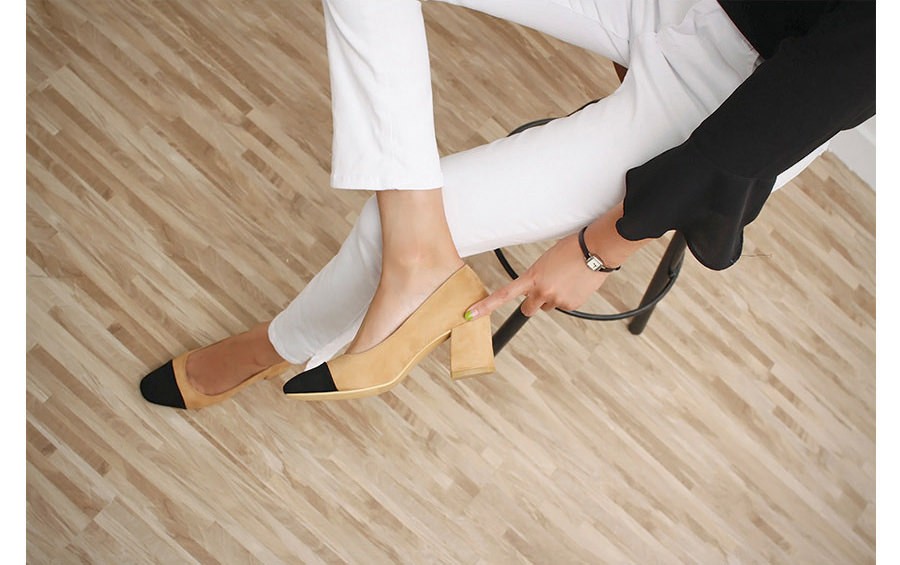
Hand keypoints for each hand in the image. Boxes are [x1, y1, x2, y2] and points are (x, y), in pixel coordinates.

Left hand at [464, 233, 611, 318]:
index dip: (485, 306)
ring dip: (553, 297)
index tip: (469, 315)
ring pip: (548, 306)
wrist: (596, 250)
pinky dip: (568, 297)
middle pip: (528, 309)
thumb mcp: (546, 260)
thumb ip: (537, 276)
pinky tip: (576, 283)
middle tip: (543, 290)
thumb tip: (538, 291)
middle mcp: (543, 291)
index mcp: (532, 277)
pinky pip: (564, 306)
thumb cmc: (571, 249)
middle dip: (533, 303)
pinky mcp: (572, 305)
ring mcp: (558, 300)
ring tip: (565, 280)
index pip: (503, 294)